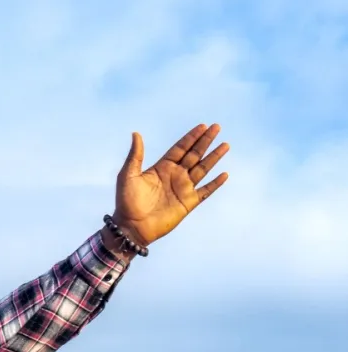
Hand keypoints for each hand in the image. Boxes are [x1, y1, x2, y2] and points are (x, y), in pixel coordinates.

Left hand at [112, 123, 229, 247]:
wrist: (132, 226)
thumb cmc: (126, 200)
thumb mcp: (128, 174)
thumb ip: (135, 155)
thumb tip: (136, 133)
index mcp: (161, 167)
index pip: (180, 148)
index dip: (191, 137)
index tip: (202, 126)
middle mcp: (174, 175)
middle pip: (194, 154)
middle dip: (205, 141)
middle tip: (217, 127)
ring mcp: (183, 188)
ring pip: (203, 169)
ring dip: (214, 157)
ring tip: (225, 145)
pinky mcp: (188, 202)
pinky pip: (206, 191)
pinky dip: (215, 183)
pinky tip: (224, 174)